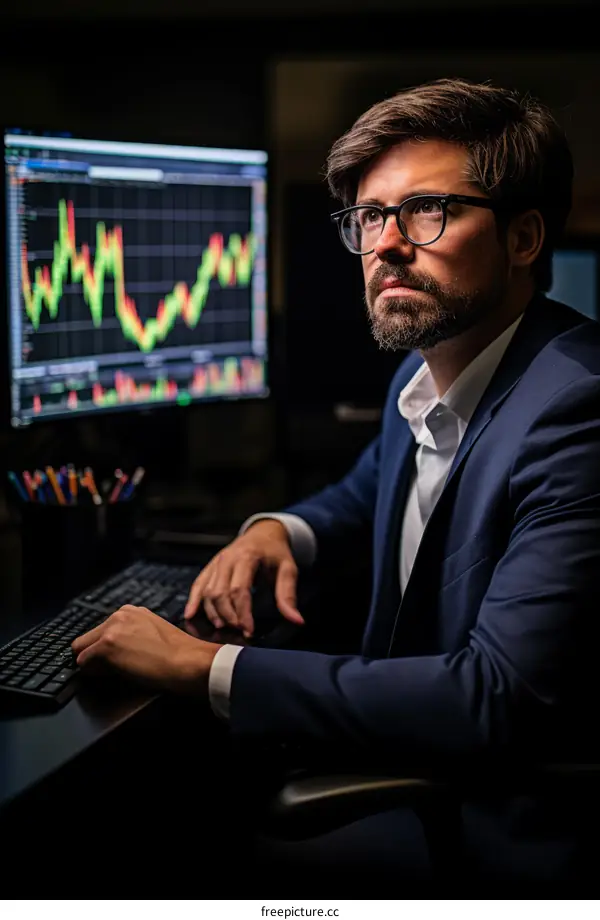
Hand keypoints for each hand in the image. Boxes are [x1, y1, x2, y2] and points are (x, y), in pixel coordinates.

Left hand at [71, 605, 221, 694]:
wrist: (186, 661)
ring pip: (81, 650)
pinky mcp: (106, 646)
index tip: (114, 659)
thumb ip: (134, 632)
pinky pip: (83, 663)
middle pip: (87, 638)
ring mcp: (111, 629)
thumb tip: (118, 648)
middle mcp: (119, 615)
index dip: (104, 648)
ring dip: (93, 663)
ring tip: (115, 672)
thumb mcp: (154, 632)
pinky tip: (113, 675)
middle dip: (94, 655)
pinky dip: (93, 673)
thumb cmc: (178, 653)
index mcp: (131, 611)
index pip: (101, 630)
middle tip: (112, 669)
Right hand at [183, 519, 303, 636]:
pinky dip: (193, 600)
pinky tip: (190, 615)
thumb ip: (288, 595)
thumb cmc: (276, 552)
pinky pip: (198, 584)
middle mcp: (227, 558)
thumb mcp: (288, 569)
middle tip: (239, 631)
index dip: (242, 613)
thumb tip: (297, 620)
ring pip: (207, 591)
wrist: (263, 533)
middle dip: (228, 616)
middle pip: (220, 593)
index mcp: (247, 557)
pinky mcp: (211, 566)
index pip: (239, 590)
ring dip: (213, 613)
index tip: (249, 631)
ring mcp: (216, 562)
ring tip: (224, 628)